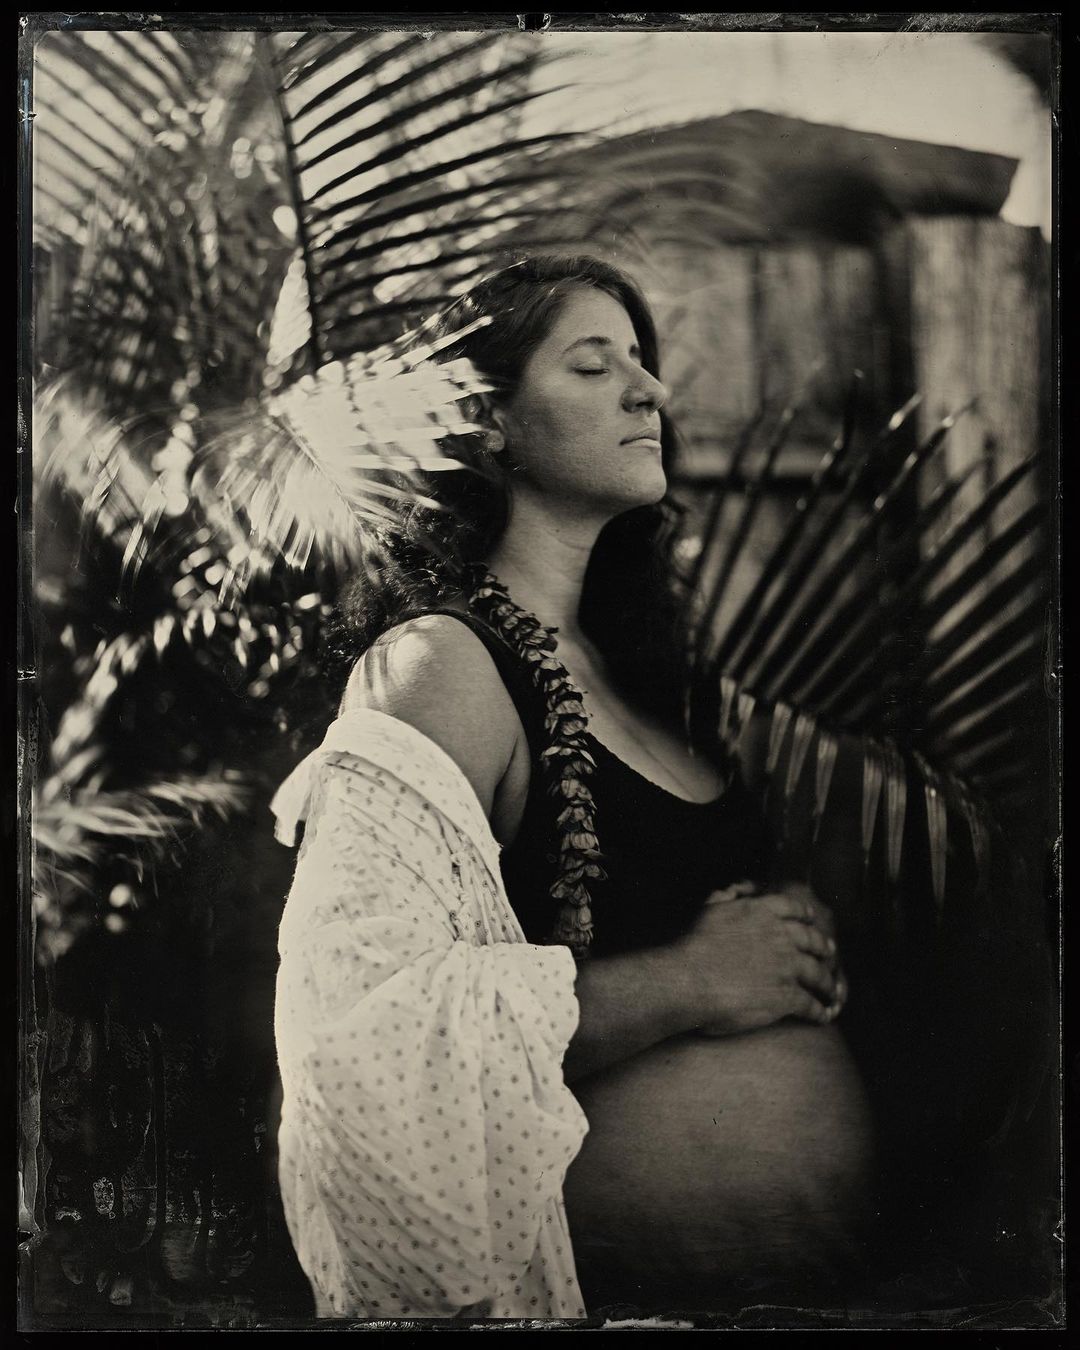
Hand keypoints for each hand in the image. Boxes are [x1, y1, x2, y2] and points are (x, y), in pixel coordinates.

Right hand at [669, 880, 846, 1035]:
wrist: (689, 978)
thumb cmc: (691, 945)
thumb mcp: (709, 910)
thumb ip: (726, 899)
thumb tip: (734, 892)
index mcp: (761, 912)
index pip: (791, 908)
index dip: (804, 913)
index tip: (811, 916)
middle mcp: (780, 936)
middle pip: (812, 940)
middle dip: (823, 947)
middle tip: (830, 952)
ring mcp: (787, 966)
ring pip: (817, 974)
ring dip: (828, 984)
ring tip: (833, 992)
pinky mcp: (787, 996)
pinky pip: (810, 1004)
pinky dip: (820, 1011)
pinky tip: (823, 1016)